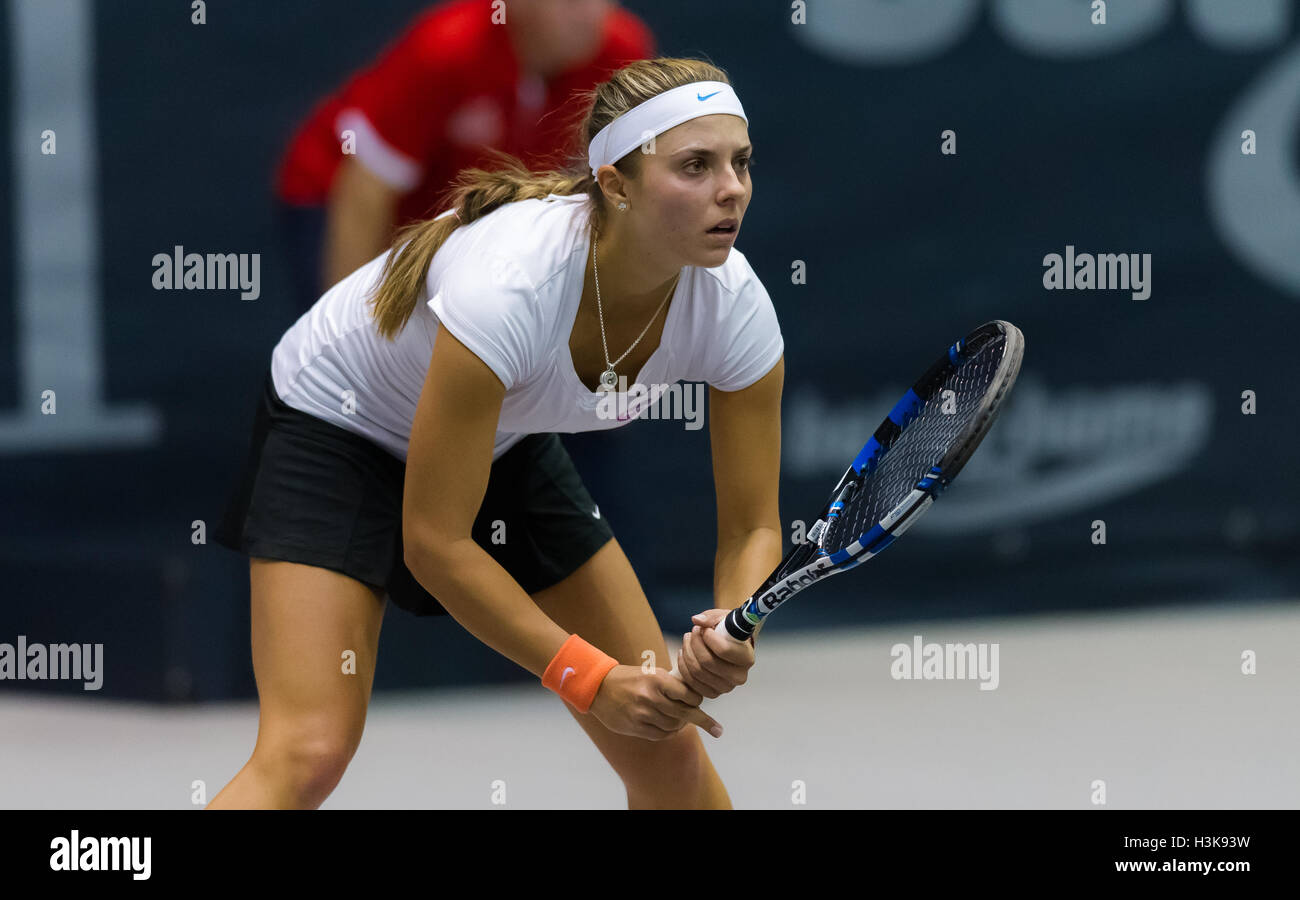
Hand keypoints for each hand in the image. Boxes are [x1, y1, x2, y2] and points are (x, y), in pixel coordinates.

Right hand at [587, 665, 724, 740]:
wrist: (599, 687)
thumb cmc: (631, 678)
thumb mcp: (651, 673)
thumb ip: (672, 684)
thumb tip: (696, 697)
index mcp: (657, 679)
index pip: (688, 694)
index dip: (696, 700)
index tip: (698, 702)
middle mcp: (650, 696)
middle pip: (685, 713)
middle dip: (704, 721)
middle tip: (718, 730)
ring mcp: (642, 713)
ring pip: (674, 726)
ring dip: (681, 724)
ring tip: (681, 720)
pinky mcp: (635, 727)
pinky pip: (661, 734)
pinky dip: (669, 731)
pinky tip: (668, 726)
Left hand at [674, 609, 755, 698]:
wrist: (731, 648)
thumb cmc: (728, 632)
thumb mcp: (723, 618)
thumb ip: (711, 617)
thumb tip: (696, 620)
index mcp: (747, 658)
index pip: (723, 650)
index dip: (708, 637)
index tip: (704, 629)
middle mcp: (739, 676)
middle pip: (707, 662)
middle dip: (695, 643)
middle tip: (693, 631)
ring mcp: (726, 687)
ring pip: (697, 671)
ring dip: (687, 652)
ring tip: (688, 639)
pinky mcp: (713, 693)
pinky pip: (691, 681)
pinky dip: (683, 665)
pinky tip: (684, 653)